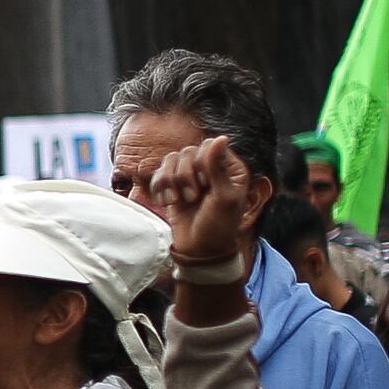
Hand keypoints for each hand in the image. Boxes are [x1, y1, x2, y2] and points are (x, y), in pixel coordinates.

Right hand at [145, 134, 263, 275]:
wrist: (199, 250)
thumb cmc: (218, 227)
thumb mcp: (224, 199)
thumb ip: (219, 168)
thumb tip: (221, 138)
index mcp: (229, 168)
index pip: (209, 146)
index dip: (203, 162)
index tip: (206, 185)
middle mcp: (210, 168)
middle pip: (188, 152)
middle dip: (186, 175)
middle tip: (193, 198)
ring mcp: (190, 176)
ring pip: (171, 159)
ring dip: (171, 181)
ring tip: (178, 200)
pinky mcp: (173, 185)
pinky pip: (159, 173)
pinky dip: (159, 187)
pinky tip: (166, 202)